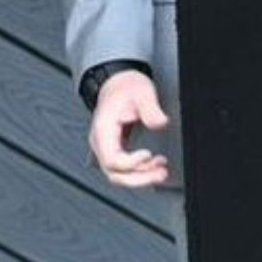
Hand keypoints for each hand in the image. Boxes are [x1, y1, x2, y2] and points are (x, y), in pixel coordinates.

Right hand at [89, 70, 169, 186]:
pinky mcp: (114, 149)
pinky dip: (138, 171)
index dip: (131, 163)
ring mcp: (106, 148)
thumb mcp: (141, 92)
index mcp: (103, 129)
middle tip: (160, 173)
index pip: (112, 159)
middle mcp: (100, 142)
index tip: (149, 154)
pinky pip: (123, 169)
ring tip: (161, 171)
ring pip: (118, 175)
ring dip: (141, 177)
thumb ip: (150, 108)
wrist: (118, 83)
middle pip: (114, 174)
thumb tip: (161, 123)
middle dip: (138, 178)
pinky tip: (153, 166)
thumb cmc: (125, 86)